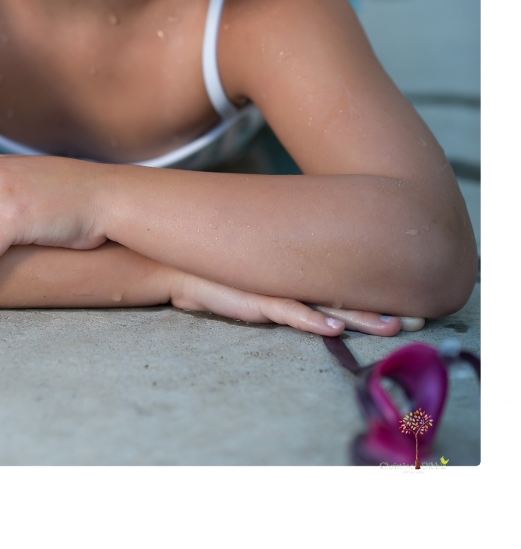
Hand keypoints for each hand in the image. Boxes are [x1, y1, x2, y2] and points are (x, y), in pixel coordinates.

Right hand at [171, 272, 421, 336]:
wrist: (178, 265)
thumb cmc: (220, 273)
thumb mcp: (259, 279)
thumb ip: (287, 287)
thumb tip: (318, 300)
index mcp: (298, 272)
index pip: (347, 282)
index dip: (379, 294)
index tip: (411, 306)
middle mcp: (293, 276)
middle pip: (347, 293)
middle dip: (383, 307)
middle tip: (418, 318)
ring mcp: (276, 286)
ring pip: (326, 303)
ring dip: (359, 317)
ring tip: (391, 326)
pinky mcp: (255, 298)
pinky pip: (288, 311)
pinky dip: (311, 321)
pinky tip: (332, 329)